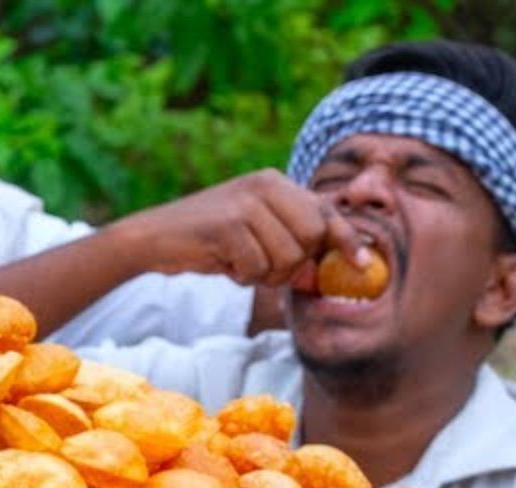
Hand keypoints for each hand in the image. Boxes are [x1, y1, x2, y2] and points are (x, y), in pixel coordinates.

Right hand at [121, 170, 364, 289]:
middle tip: (263, 267)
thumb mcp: (254, 233)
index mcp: (275, 182)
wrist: (152, 238)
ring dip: (264, 273)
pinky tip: (224, 264)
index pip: (325, 211)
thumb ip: (289, 242)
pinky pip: (257, 267)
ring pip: (286, 257)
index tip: (363, 263)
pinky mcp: (228, 224)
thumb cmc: (207, 241)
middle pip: (311, 237)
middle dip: (293, 263)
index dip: (347, 239)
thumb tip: (324, 272)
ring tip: (239, 263)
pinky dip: (242, 276)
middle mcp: (265, 185)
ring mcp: (246, 202)